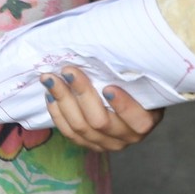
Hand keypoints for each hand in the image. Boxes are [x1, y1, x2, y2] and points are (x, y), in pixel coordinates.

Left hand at [43, 66, 161, 151]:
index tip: (108, 87)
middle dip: (82, 93)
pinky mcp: (88, 143)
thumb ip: (130, 72)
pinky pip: (69, 133)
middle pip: (100, 122)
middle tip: (69, 71)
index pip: (138, 120)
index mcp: (144, 121)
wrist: (126, 96)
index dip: (123, 106)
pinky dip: (57, 113)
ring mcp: (106, 143)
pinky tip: (50, 94)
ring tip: (51, 79)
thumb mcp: (139, 76)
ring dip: (63, 100)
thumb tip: (115, 49)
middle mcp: (127, 137)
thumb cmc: (133, 81)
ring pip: (80, 128)